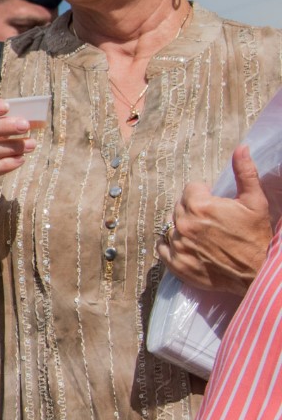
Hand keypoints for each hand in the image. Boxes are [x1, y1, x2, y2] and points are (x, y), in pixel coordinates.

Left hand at [159, 145, 272, 296]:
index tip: (215, 203)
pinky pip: (161, 247)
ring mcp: (177, 245)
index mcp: (200, 206)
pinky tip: (185, 244)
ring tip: (202, 233)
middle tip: (211, 219)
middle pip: (179, 207)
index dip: (204, 194)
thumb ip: (245, 172)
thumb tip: (241, 148)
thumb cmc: (256, 235)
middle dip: (193, 209)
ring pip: (170, 226)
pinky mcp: (175, 264)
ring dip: (182, 226)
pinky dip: (170, 244)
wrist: (257, 271)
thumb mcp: (255, 201)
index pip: (190, 189)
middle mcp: (184, 224)